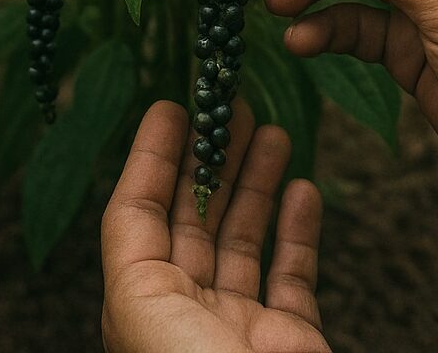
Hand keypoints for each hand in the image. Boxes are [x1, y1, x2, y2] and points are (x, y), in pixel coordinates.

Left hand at [101, 100, 330, 352]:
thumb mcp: (138, 307)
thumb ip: (133, 242)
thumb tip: (139, 182)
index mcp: (140, 305)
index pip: (139, 213)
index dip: (153, 157)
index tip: (174, 108)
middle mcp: (187, 310)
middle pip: (196, 217)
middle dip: (213, 159)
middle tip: (234, 108)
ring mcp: (239, 323)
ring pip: (244, 237)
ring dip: (256, 182)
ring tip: (272, 132)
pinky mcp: (291, 339)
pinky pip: (293, 273)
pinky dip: (299, 229)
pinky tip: (304, 189)